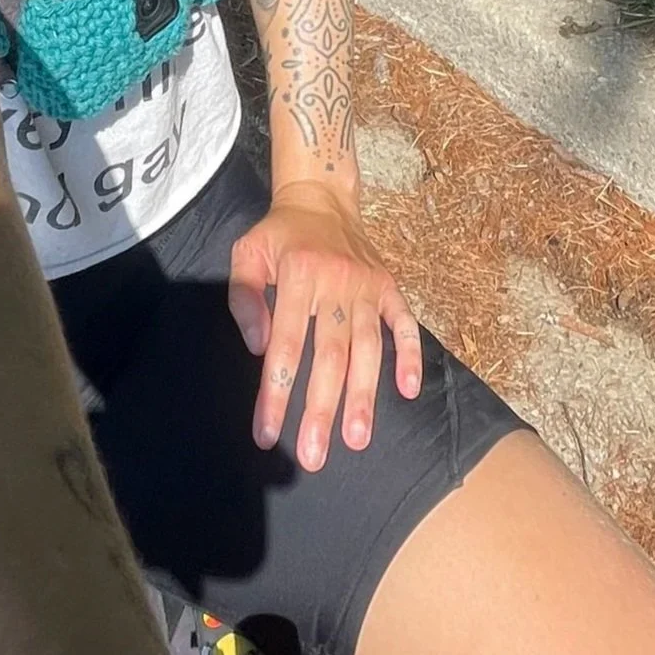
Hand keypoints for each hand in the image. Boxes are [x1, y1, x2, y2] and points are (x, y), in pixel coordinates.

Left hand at [228, 182, 422, 471]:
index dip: (275, 393)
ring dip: (363, 396)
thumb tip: (257, 347)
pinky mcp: (389, 286)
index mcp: (297, 275)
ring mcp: (368, 285)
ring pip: (367, 349)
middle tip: (314, 456)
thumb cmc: (278, 234)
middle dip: (321, 409)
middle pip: (329, 356)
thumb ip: (244, 297)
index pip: (284, 346)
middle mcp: (336, 282)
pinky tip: (407, 391)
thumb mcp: (246, 253)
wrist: (321, 198)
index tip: (266, 434)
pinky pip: (405, 324)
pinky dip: (410, 356)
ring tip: (357, 439)